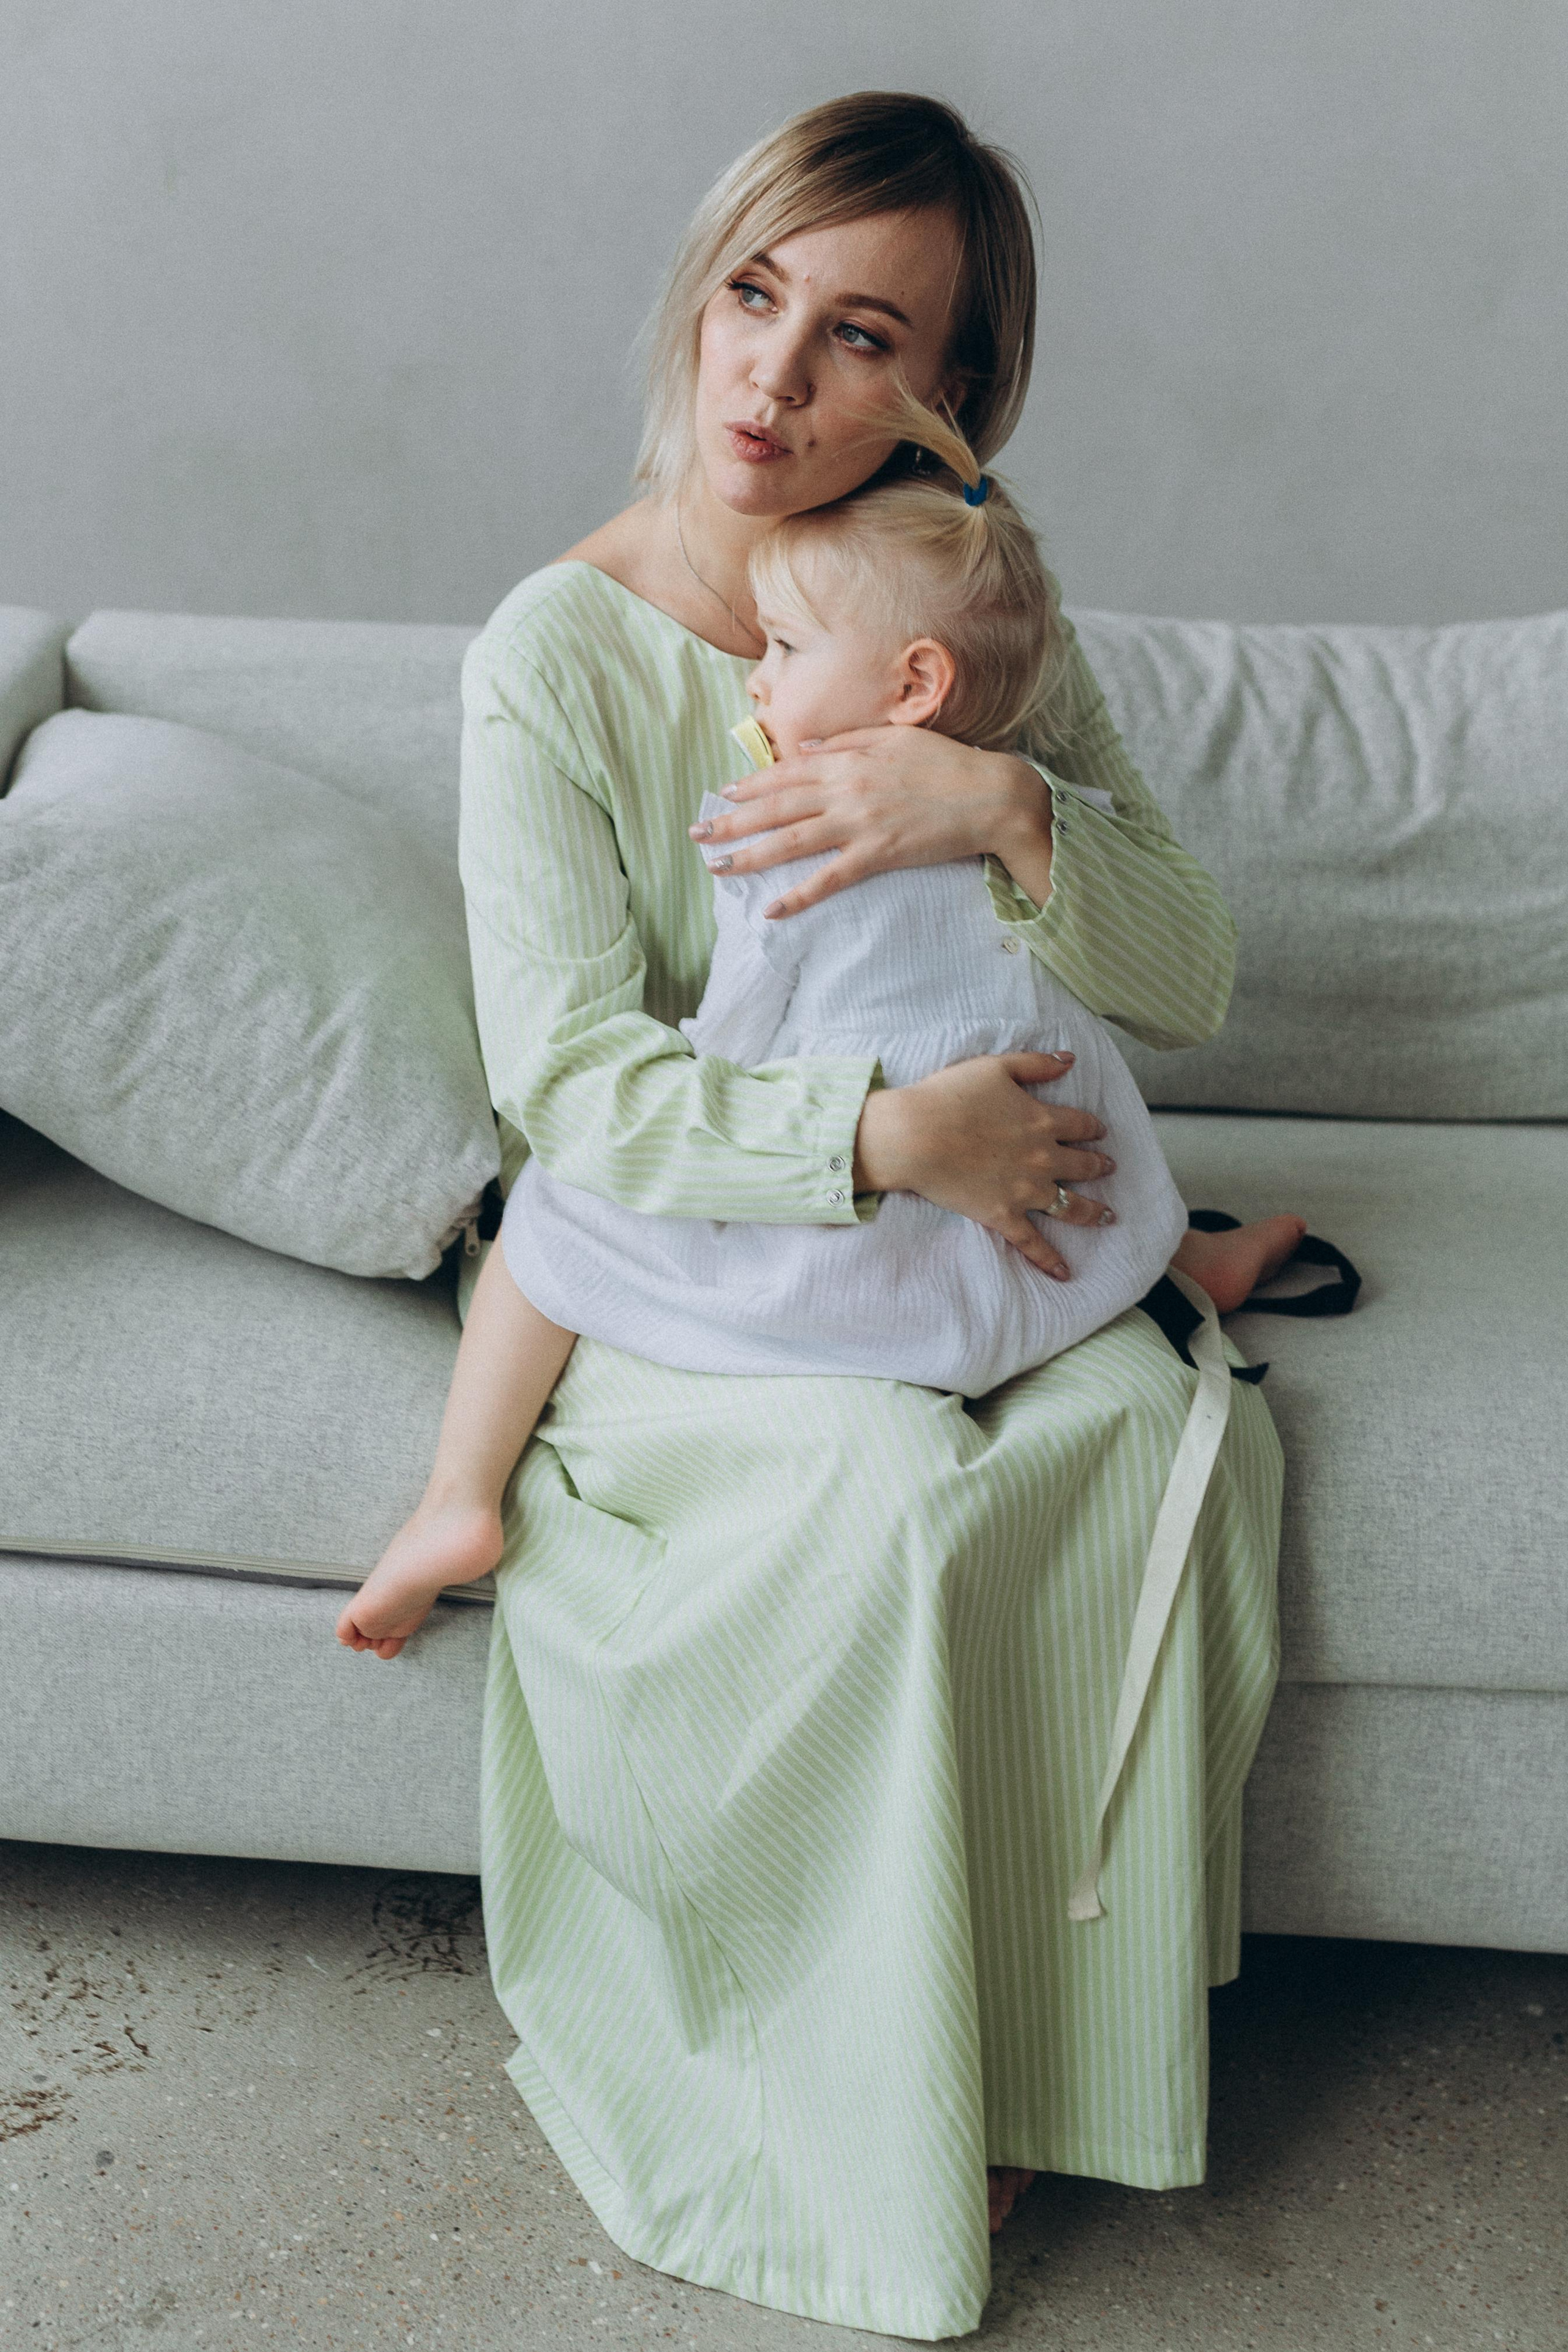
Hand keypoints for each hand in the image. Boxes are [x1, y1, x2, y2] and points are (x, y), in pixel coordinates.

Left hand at [688, 727, 1054, 916]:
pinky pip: (829, 880)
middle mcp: (844, 791)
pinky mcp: (878, 855)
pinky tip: (771, 910)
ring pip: (791, 842)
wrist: (990, 795)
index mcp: (846, 761)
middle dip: (732, 822)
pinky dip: (798, 895)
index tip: (721, 795)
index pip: (785, 774)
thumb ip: (843, 742)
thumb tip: (801, 750)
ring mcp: (859, 825)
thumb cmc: (945, 765)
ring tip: (717, 869)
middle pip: (776, 808)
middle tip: (696, 836)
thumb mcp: (892, 738)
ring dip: (750, 857)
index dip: (749, 786)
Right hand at [854, 1050, 1115, 1278]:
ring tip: (1107, 1217)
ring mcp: (1026, 1191)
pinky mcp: (1004, 1216)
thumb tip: (1070, 1060)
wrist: (915, 1136)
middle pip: (1083, 1165)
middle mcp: (1043, 1158)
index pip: (1080, 1124)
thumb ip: (1035, 1064)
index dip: (1092, 1127)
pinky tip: (1065, 1273)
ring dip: (1092, 1212)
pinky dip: (1050, 1260)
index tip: (1099, 1132)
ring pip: (1070, 1205)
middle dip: (1098, 1165)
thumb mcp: (995, 1067)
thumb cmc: (949, 1096)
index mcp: (1043, 1120)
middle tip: (1109, 1168)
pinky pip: (1033, 1243)